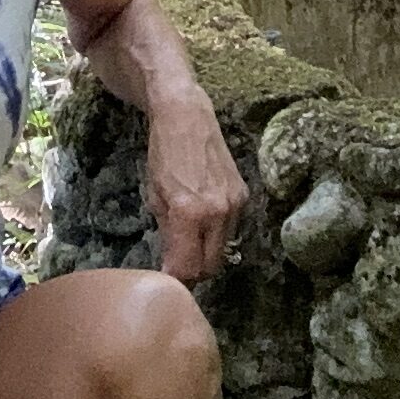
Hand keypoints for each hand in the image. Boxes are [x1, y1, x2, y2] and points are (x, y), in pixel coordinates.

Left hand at [145, 91, 245, 284]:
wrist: (186, 117)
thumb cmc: (163, 154)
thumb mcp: (155, 197)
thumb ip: (167, 235)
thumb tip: (173, 267)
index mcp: (190, 214)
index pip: (189, 267)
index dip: (177, 279)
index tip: (168, 280)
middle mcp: (218, 212)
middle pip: (211, 266)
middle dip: (195, 272)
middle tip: (179, 265)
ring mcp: (235, 204)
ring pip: (224, 250)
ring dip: (208, 254)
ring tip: (190, 243)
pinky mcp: (244, 196)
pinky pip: (233, 229)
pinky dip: (218, 233)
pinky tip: (205, 220)